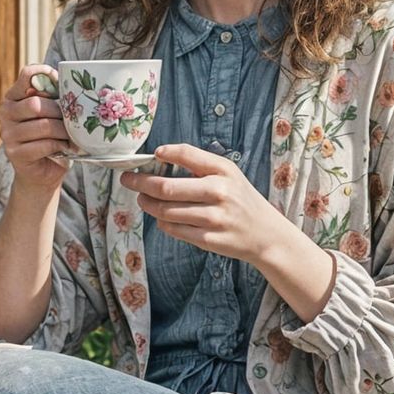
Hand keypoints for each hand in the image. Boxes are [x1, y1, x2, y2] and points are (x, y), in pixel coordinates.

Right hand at [0, 64, 72, 193]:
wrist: (43, 172)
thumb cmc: (50, 137)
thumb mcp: (51, 113)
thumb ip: (54, 97)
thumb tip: (71, 83)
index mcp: (13, 97)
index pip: (26, 75)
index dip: (45, 74)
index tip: (60, 83)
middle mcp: (5, 112)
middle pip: (36, 103)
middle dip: (59, 111)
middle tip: (72, 119)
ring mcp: (8, 134)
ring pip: (43, 125)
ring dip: (63, 131)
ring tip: (71, 135)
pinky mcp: (15, 153)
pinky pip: (44, 144)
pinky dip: (60, 146)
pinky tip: (64, 148)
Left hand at [121, 143, 289, 265]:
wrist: (265, 234)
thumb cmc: (240, 199)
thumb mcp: (228, 173)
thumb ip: (199, 163)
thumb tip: (160, 156)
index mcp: (223, 171)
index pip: (187, 154)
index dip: (164, 153)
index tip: (150, 156)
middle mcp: (219, 192)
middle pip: (166, 188)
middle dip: (140, 183)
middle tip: (128, 180)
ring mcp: (213, 218)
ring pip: (166, 211)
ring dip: (148, 205)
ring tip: (143, 200)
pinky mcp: (208, 239)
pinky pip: (174, 230)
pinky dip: (162, 223)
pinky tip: (162, 218)